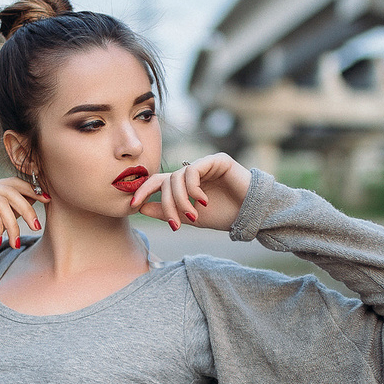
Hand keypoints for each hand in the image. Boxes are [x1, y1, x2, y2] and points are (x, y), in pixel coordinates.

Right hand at [0, 177, 47, 298]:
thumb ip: (11, 209)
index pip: (11, 182)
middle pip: (9, 190)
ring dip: (12, 225)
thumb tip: (37, 196)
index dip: (31, 190)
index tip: (47, 201)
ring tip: (13, 243)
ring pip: (1, 201)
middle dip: (27, 209)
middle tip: (36, 228)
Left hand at [129, 153, 251, 231]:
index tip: (133, 205)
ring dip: (180, 200)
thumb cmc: (224, 216)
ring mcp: (204, 164)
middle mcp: (193, 171)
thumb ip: (166, 211)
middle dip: (166, 204)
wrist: (251, 215)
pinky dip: (193, 189)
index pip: (158, 182)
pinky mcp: (216, 160)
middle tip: (175, 223)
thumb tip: (140, 207)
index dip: (143, 191)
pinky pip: (193, 170)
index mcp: (185, 183)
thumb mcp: (189, 217)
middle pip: (165, 182)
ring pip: (177, 178)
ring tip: (192, 216)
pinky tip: (203, 202)